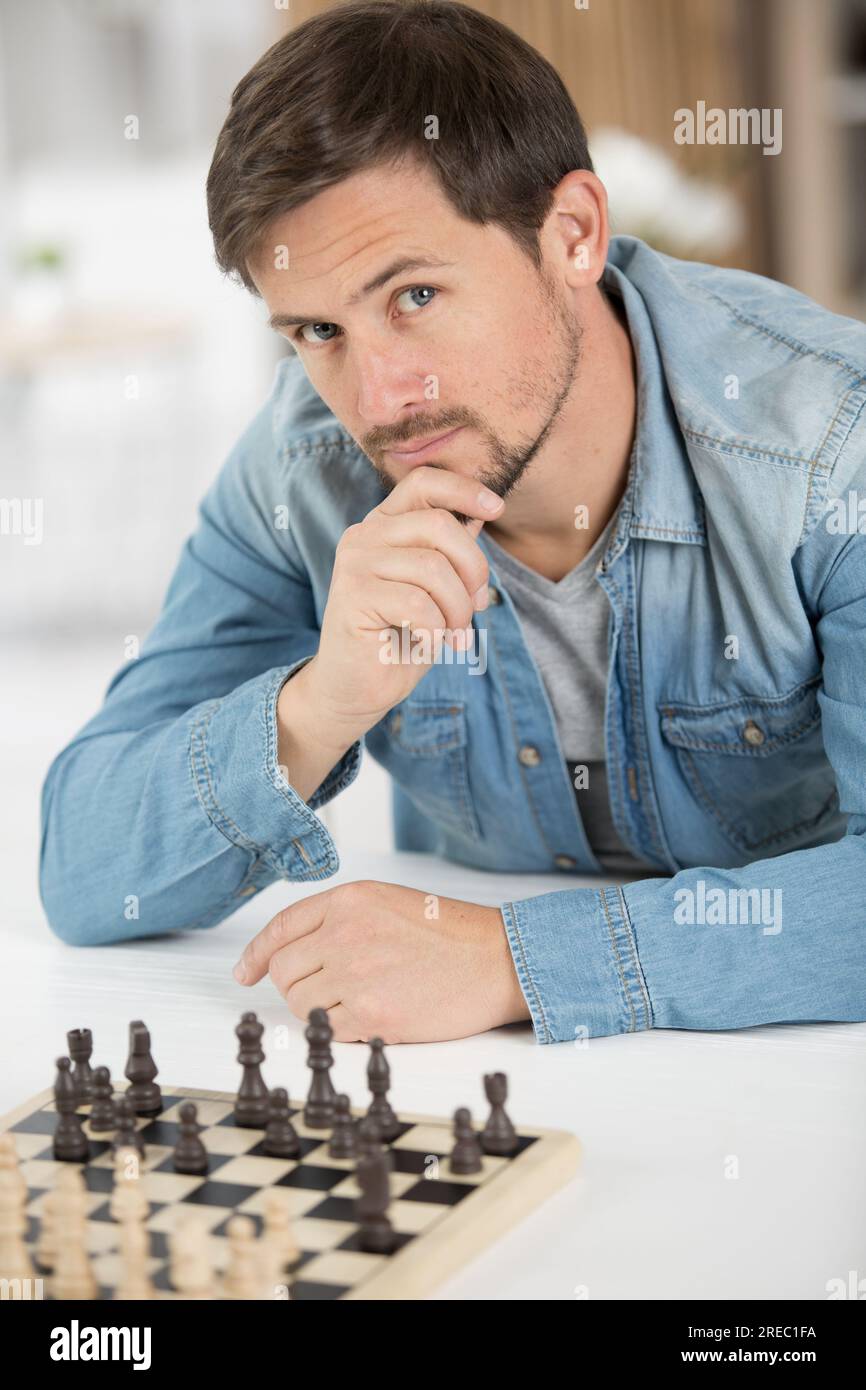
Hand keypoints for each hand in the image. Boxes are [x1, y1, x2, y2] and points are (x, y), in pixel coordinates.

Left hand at [232, 879, 529, 1042]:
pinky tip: (369, 1018)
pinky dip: (339, 1031)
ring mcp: (355, 973)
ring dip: (318, 1009)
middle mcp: (345, 932)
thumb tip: (288, 954)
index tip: (246, 973)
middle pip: (285, 970)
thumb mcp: (388, 903)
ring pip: (300, 1002)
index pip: (282, 927)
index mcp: (349, 899)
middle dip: (296, 985)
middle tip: (327, 991)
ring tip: (360, 1002)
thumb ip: (340, 919)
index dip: (257, 954)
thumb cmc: (449, 935)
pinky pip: (326, 1030)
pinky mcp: (371, 1013)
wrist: (498, 960)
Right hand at [287, 467, 503, 752]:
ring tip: (453, 634)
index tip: (497, 510)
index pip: (424, 482)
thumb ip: (450, 553)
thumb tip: (481, 517)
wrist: (356, 688)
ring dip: (457, 609)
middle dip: (473, 569)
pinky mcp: (353, 596)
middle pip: (440, 525)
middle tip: (476, 607)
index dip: (465, 489)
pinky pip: (418, 604)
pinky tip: (432, 644)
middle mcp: (364, 535)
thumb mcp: (435, 589)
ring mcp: (355, 563)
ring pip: (434, 569)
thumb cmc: (399, 636)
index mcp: (385, 525)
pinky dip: (437, 629)